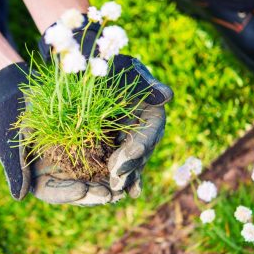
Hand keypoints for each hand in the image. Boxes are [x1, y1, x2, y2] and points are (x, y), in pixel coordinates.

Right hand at [0, 62, 124, 204]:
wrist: (25, 91)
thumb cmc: (15, 114)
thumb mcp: (16, 138)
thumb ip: (17, 167)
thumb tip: (19, 197)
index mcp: (38, 176)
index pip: (52, 192)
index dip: (67, 194)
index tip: (81, 191)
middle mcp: (58, 174)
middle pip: (77, 191)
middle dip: (93, 194)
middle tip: (109, 195)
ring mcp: (75, 162)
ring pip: (93, 180)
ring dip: (108, 185)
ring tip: (122, 189)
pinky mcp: (89, 148)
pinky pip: (103, 160)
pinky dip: (115, 166)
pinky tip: (128, 168)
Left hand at [107, 55, 172, 198]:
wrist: (85, 65)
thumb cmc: (105, 60)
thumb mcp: (123, 66)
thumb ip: (143, 82)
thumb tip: (167, 95)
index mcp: (151, 109)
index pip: (151, 130)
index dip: (142, 143)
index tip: (130, 154)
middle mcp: (143, 127)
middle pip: (142, 151)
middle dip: (130, 167)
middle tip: (116, 181)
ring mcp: (128, 138)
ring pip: (131, 162)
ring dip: (124, 177)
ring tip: (115, 191)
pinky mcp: (113, 146)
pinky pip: (117, 164)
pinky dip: (116, 177)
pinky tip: (110, 193)